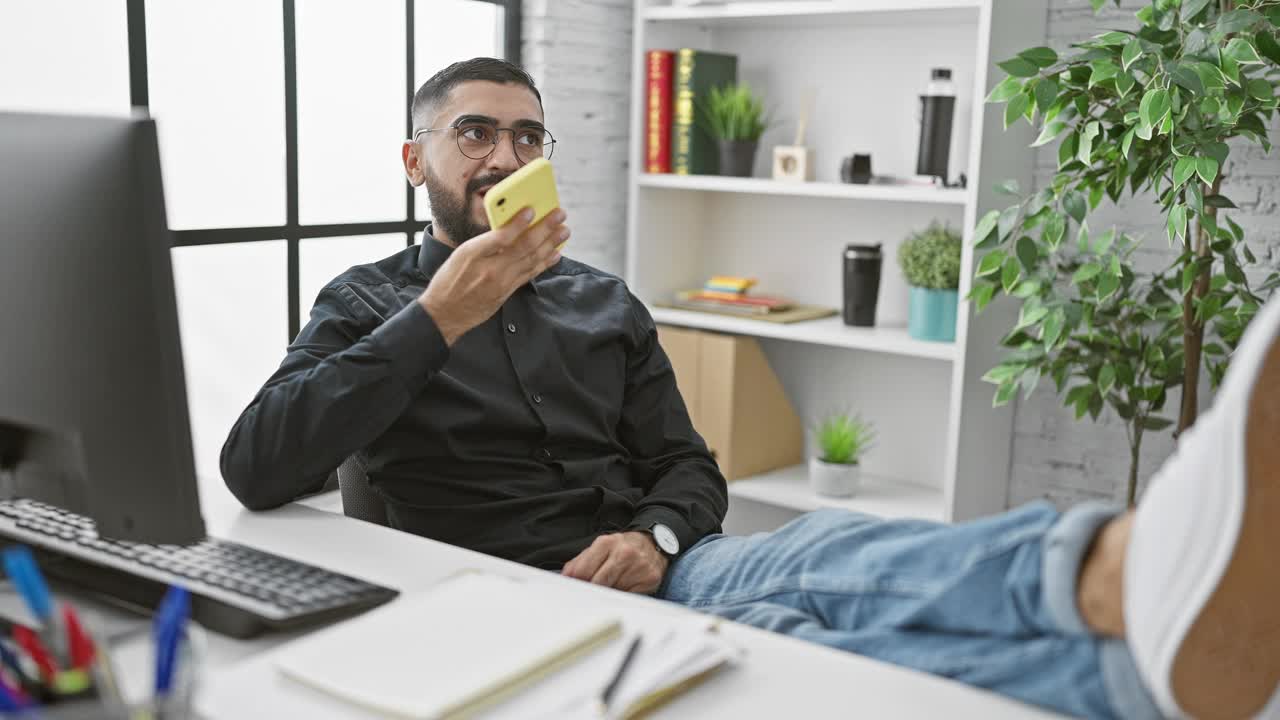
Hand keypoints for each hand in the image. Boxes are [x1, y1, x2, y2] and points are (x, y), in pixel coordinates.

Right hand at [419, 207, 568, 344]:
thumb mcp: (460, 255)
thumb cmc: (449, 280)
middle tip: (559, 215)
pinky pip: (530, 275)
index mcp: (473, 255)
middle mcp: (490, 269)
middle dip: (545, 229)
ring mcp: (501, 283)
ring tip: (564, 231)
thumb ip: (484, 242)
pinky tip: (555, 254)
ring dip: (551, 244)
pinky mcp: (507, 292)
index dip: (519, 223)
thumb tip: (509, 227)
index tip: (531, 210)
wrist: (444, 314)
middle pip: (524, 247)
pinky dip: (544, 263)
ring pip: (532, 260)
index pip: (501, 237)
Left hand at [562, 531, 668, 594]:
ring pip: (614, 591)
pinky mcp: (650, 578)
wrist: (652, 543)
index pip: (583, 570)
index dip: (577, 583)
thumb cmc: (622, 548)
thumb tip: (566, 578)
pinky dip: (624, 595)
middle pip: (598, 583)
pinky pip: (629, 596)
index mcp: (607, 543)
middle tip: (591, 593)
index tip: (575, 589)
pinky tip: (625, 586)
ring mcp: (638, 566)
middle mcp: (624, 553)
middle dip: (592, 590)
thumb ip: (580, 562)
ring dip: (609, 592)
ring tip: (612, 584)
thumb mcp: (600, 548)